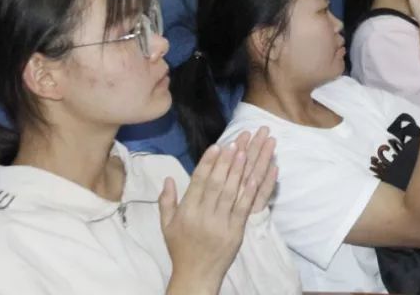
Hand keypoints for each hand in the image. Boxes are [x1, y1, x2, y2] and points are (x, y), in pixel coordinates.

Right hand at [160, 129, 276, 290]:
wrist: (195, 276)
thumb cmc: (181, 248)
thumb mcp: (166, 226)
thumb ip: (166, 201)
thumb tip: (168, 178)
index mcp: (186, 212)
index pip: (198, 182)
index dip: (208, 162)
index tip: (216, 146)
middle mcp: (202, 216)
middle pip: (216, 183)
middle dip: (226, 161)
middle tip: (235, 142)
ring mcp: (220, 224)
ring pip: (230, 193)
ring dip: (238, 171)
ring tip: (245, 152)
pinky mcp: (235, 233)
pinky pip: (242, 209)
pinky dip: (248, 193)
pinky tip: (253, 178)